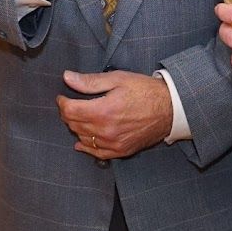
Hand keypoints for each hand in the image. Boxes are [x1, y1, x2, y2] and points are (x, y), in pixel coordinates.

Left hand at [57, 70, 172, 159]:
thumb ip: (90, 81)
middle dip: (67, 113)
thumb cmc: (145, 90)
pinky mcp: (121, 151)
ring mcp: (113, 143)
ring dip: (76, 127)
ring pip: (82, 138)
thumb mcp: (117, 79)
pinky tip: (81, 142)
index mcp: (103, 110)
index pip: (70, 110)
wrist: (169, 109)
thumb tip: (67, 77)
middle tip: (70, 104)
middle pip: (74, 124)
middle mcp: (106, 130)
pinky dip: (86, 147)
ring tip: (79, 117)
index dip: (62, 102)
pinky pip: (97, 153)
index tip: (62, 97)